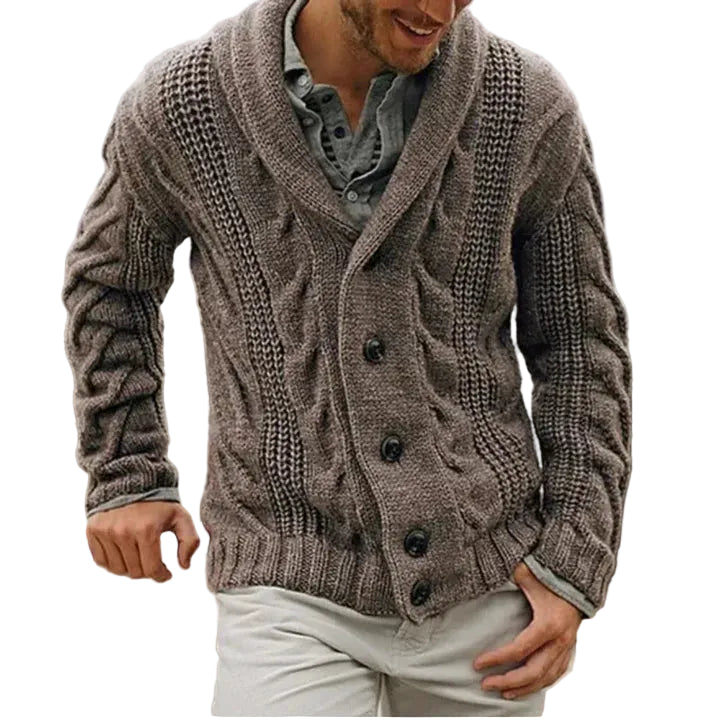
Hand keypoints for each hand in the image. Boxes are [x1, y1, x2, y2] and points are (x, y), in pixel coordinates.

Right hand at [86, 501, 200, 581]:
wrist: (132, 481)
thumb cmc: (159, 503)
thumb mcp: (181, 517)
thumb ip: (190, 541)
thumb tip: (184, 566)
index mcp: (146, 529)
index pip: (152, 569)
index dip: (162, 576)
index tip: (167, 574)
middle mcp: (123, 531)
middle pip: (135, 572)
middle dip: (148, 571)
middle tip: (154, 563)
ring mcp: (106, 531)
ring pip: (118, 570)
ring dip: (131, 569)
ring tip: (140, 557)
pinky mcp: (93, 530)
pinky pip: (101, 561)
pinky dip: (113, 564)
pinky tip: (125, 554)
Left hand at [472, 561, 580, 698]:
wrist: (578, 580)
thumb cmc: (550, 576)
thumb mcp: (527, 573)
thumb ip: (507, 575)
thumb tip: (484, 572)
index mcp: (548, 624)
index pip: (519, 649)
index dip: (497, 658)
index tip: (477, 663)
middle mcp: (560, 640)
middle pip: (533, 672)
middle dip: (508, 681)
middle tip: (486, 684)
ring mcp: (567, 647)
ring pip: (546, 678)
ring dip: (524, 688)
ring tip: (503, 692)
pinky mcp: (570, 649)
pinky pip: (556, 674)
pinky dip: (541, 684)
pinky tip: (527, 688)